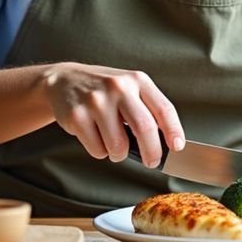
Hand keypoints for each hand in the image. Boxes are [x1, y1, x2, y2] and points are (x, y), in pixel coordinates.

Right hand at [42, 62, 184, 168]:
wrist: (63, 80)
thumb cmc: (103, 90)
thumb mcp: (129, 88)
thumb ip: (147, 109)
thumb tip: (165, 142)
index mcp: (137, 80)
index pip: (163, 108)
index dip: (174, 131)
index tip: (177, 147)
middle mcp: (118, 87)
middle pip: (145, 128)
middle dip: (152, 152)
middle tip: (151, 161)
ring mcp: (96, 101)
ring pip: (119, 146)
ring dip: (119, 154)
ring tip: (113, 144)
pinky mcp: (77, 116)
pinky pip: (98, 150)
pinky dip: (100, 152)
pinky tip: (95, 137)